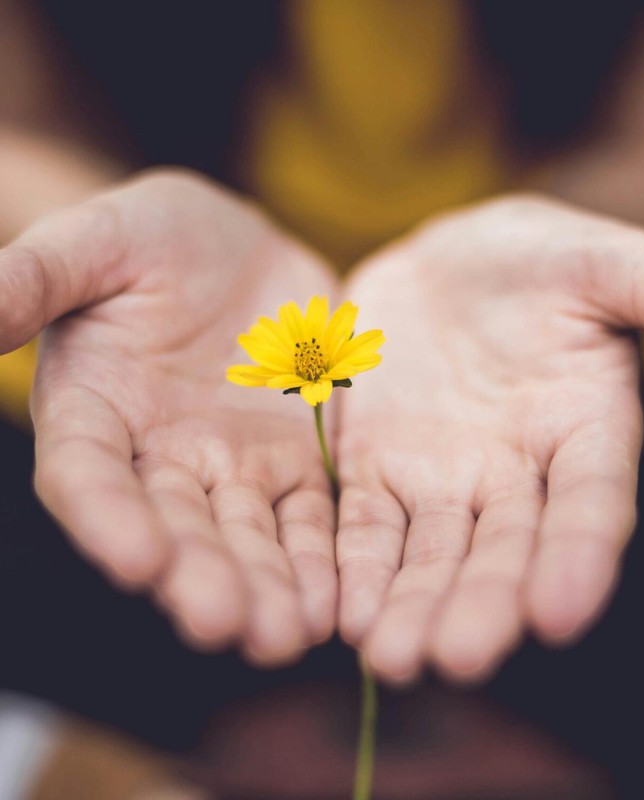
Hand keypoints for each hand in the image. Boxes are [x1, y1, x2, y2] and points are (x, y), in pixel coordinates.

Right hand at [0, 170, 338, 663]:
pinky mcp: (294, 462)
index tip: (135, 559)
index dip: (107, 518)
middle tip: (225, 624)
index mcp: (95, 413)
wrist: (238, 249)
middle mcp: (160, 458)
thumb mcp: (96, 241)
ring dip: (265, 587)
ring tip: (285, 636)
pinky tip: (333, 602)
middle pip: (175, 527)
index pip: (87, 477)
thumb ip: (35, 278)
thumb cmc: (152, 238)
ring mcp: (232, 466)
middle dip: (199, 576)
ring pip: (246, 537)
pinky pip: (308, 517)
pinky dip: (319, 558)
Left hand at [335, 195, 643, 682]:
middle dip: (481, 604)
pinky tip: (345, 614)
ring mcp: (444, 477)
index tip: (559, 614)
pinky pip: (366, 524)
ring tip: (391, 658)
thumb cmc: (543, 258)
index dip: (580, 557)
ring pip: (431, 554)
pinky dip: (356, 566)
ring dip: (412, 605)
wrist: (450, 261)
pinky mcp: (378, 467)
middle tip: (456, 660)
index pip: (591, 505)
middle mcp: (517, 474)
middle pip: (504, 550)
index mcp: (586, 432)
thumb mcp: (612, 264)